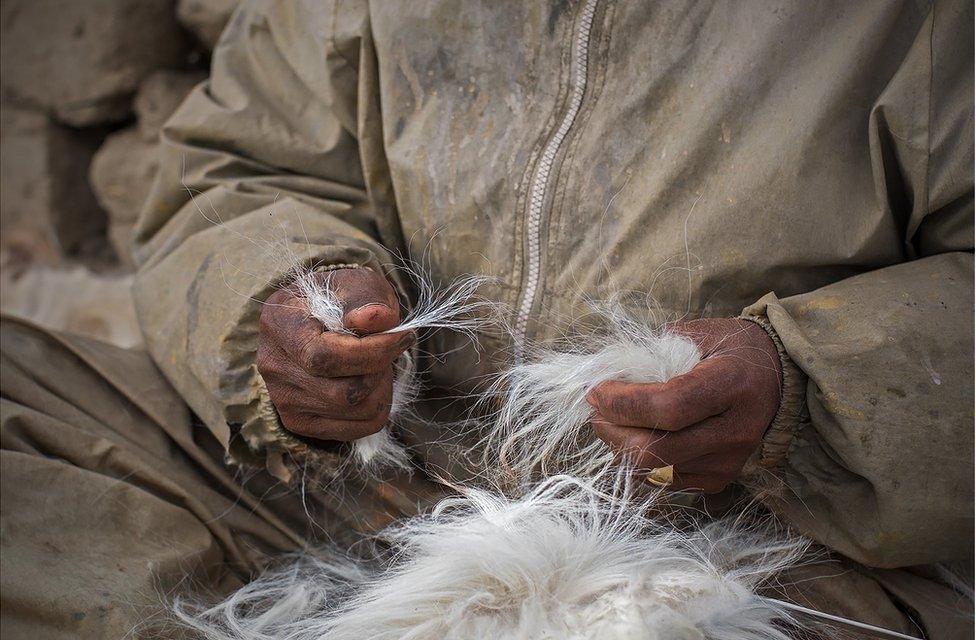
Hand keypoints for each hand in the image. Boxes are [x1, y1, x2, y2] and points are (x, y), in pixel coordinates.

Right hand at [257, 267, 413, 440]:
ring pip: (352, 412)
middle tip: (390, 350)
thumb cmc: (342, 299)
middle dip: (379, 370)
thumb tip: (379, 319)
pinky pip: (354, 430)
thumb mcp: (358, 283)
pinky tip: (372, 385)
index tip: (403, 336)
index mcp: (279, 322)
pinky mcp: (299, 421)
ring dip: (381, 389)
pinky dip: (377, 409)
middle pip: (342, 392)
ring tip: (379, 365)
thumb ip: (369, 298)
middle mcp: (272, 365)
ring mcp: (282, 398)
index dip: (373, 352)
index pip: (324, 356)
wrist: (320, 319)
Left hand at [586, 318, 781, 492]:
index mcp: (731, 385)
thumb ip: (654, 350)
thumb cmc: (731, 348)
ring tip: (609, 422)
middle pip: (657, 449)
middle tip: (595, 410)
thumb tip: (607, 371)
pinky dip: (639, 462)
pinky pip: (666, 480)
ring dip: (620, 448)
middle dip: (613, 430)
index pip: (668, 407)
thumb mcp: (698, 334)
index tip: (596, 390)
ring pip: (656, 470)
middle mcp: (734, 430)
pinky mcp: (721, 479)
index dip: (623, 403)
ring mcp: (730, 461)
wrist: (778, 375)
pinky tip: (632, 438)